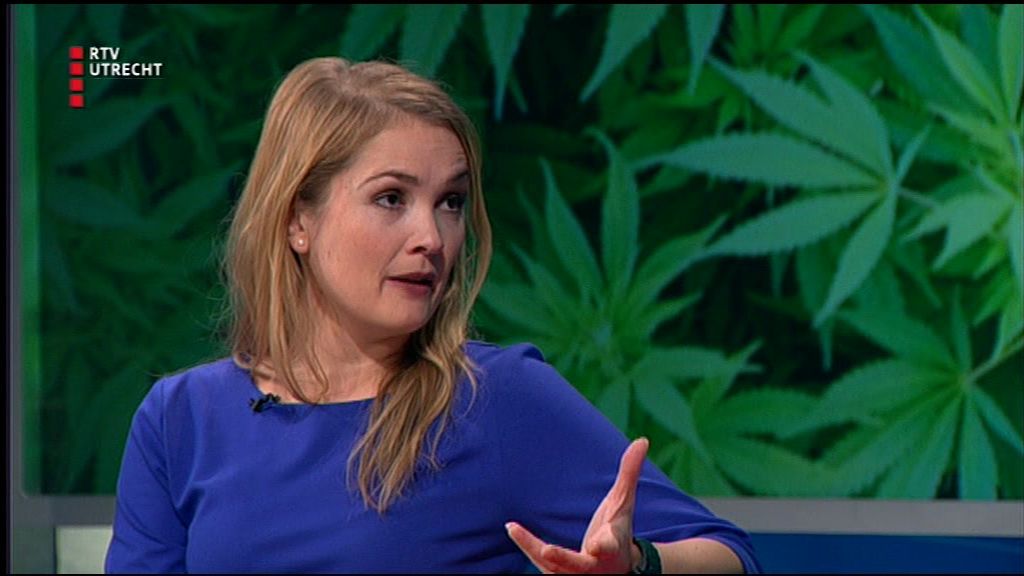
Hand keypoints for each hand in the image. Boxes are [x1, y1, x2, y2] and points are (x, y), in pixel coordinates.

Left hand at [506, 438, 648, 573]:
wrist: (618, 566)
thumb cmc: (618, 529)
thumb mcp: (624, 502)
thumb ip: (630, 473)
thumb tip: (642, 440)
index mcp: (611, 546)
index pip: (609, 546)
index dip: (604, 546)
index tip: (598, 545)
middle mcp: (594, 566)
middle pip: (578, 565)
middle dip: (562, 558)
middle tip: (548, 551)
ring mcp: (576, 574)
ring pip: (552, 567)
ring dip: (533, 549)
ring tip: (514, 529)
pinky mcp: (559, 574)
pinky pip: (540, 564)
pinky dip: (527, 548)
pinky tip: (512, 528)